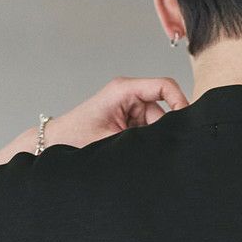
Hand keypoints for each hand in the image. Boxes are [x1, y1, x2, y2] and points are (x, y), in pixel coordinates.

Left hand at [43, 76, 189, 148]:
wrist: (55, 145)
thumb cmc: (76, 137)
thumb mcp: (111, 140)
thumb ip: (141, 140)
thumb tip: (166, 146)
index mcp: (124, 90)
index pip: (164, 86)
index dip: (180, 101)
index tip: (186, 122)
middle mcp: (129, 96)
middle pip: (162, 112)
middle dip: (161, 133)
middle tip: (155, 151)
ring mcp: (129, 110)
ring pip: (156, 126)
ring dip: (151, 142)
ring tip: (135, 155)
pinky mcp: (128, 123)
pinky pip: (147, 133)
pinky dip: (145, 145)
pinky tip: (134, 155)